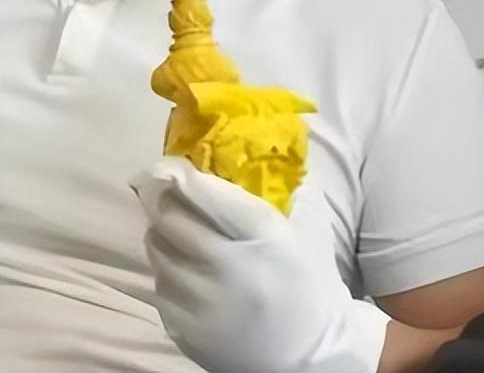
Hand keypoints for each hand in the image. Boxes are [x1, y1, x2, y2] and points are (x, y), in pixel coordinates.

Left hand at [133, 157, 390, 372]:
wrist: (307, 351)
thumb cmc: (307, 280)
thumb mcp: (300, 230)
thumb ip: (272, 194)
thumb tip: (240, 152)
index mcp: (262, 235)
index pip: (204, 194)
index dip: (178, 173)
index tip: (168, 163)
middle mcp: (226, 266)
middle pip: (169, 219)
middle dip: (163, 200)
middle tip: (165, 190)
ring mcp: (200, 300)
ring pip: (157, 250)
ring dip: (163, 234)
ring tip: (181, 232)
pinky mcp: (182, 327)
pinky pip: (160, 284)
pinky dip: (168, 270)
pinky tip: (190, 270)